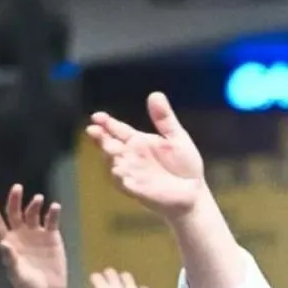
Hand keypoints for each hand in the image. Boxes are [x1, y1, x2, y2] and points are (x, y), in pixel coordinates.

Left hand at [0, 185, 65, 287]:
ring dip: (34, 205)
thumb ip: (10, 259)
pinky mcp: (52, 237)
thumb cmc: (28, 285)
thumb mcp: (16, 274)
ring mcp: (36, 234)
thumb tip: (4, 244)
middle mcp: (20, 234)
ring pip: (33, 214)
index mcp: (8, 242)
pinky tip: (54, 207)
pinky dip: (53, 214)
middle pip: (15, 213)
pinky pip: (51, 222)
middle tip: (17, 188)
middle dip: (15, 200)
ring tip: (38, 199)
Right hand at [86, 92, 204, 218]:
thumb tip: (155, 94)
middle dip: (101, 138)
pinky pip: (122, 182)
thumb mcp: (176, 138)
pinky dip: (119, 176)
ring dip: (109, 156)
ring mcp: (131, 173)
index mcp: (137, 141)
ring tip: (109, 147)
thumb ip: (164, 119)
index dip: (106, 123)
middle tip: (94, 130)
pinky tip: (118, 169)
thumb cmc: (184, 165)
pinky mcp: (135, 189)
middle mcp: (130, 156)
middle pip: (109, 144)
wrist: (193, 193)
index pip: (117, 129)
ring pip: (112, 162)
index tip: (97, 117)